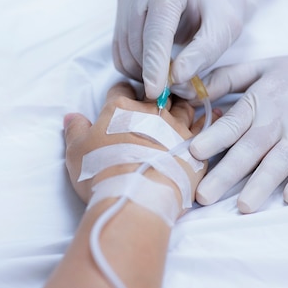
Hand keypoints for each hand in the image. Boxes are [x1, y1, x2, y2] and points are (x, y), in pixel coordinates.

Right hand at [63, 82, 215, 204]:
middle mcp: (150, 112)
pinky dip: (210, 120)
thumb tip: (71, 116)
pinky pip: (205, 128)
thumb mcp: (76, 151)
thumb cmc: (101, 173)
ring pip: (182, 105)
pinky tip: (215, 115)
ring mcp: (176, 128)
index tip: (121, 100)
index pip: (120, 88)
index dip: (120, 93)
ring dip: (180, 105)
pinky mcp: (195, 147)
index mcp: (119, 108)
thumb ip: (75, 129)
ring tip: (180, 109)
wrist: (135, 198)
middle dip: (154, 96)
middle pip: (155, 94)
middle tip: (154, 104)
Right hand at [112, 0, 263, 99]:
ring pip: (124, 48)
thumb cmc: (220, 6)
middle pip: (137, 41)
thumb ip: (203, 52)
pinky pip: (119, 48)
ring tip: (166, 79)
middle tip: (171, 90)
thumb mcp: (225, 27)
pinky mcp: (120, 10)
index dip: (154, 64)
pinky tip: (153, 70)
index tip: (156, 92)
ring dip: (141, 71)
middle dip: (151, 71)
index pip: (156, 29)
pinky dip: (133, 65)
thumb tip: (176, 78)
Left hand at [190, 36, 287, 212]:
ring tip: (243, 205)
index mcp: (260, 99)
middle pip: (250, 148)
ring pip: (280, 161)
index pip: (233, 122)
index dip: (214, 137)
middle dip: (226, 173)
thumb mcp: (261, 67)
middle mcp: (280, 117)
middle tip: (204, 195)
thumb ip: (224, 79)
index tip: (194, 153)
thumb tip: (187, 89)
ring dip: (261, 184)